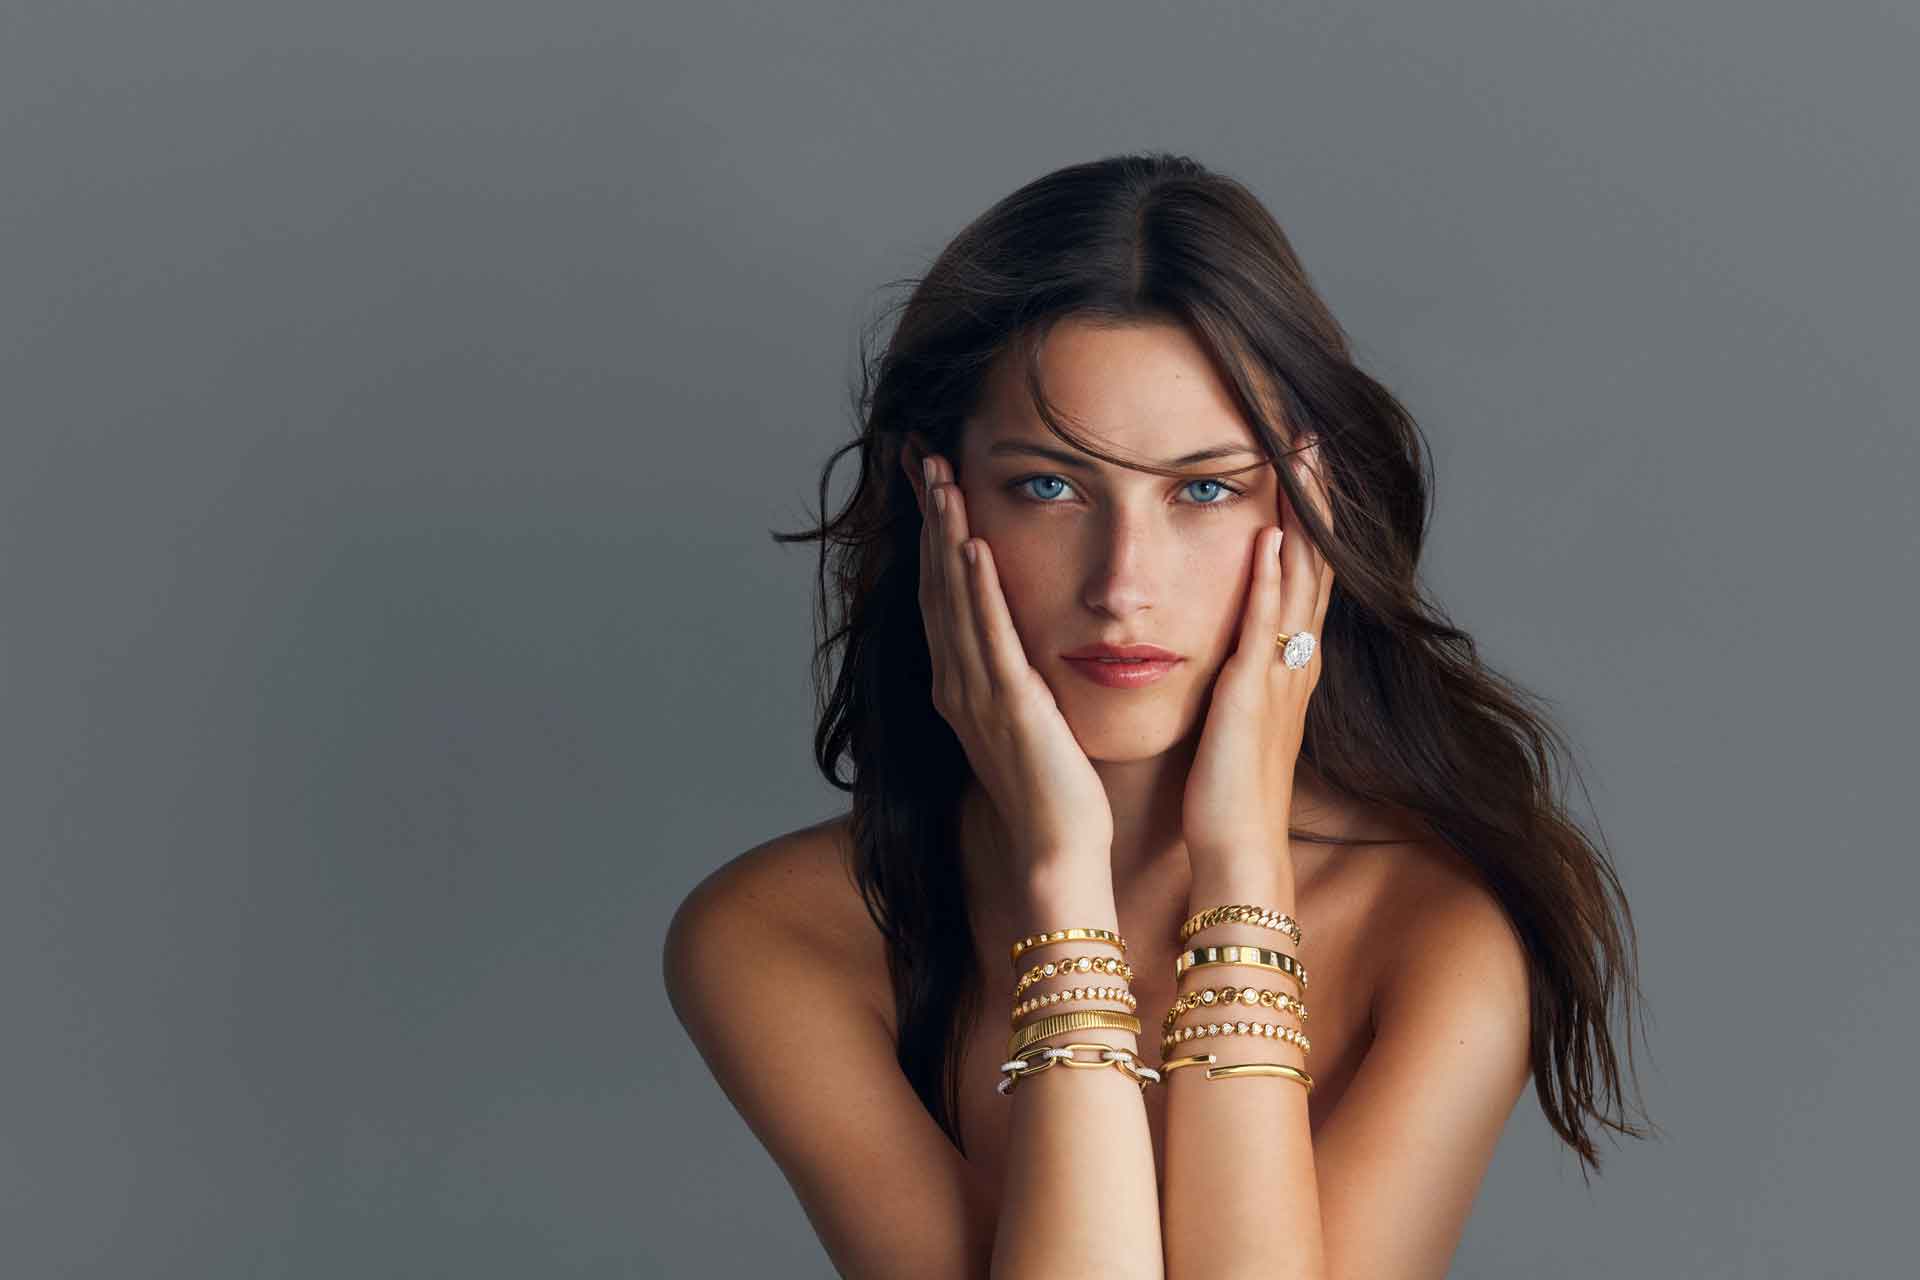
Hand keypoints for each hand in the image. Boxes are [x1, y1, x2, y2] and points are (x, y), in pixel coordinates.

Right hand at [909, 446, 1114, 884]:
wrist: (1060, 848)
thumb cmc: (1058, 789)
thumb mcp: (1032, 718)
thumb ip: (1021, 675)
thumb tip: (1029, 639)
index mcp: (962, 683)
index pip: (942, 592)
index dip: (934, 533)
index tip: (933, 479)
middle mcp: (957, 682)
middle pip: (936, 582)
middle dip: (930, 516)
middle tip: (923, 455)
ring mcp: (976, 694)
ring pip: (954, 598)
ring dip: (946, 534)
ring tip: (941, 478)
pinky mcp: (1008, 706)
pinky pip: (988, 637)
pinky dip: (978, 590)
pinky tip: (973, 547)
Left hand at [1181, 440, 1335, 873]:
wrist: (1237, 850)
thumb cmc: (1228, 792)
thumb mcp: (1237, 717)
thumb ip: (1238, 676)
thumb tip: (1228, 645)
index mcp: (1287, 664)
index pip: (1305, 573)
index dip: (1307, 518)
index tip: (1299, 462)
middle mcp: (1293, 661)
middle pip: (1315, 561)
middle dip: (1314, 499)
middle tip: (1311, 436)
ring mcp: (1279, 675)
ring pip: (1300, 580)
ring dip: (1302, 518)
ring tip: (1300, 459)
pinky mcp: (1253, 696)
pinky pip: (1266, 627)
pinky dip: (1270, 580)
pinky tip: (1268, 537)